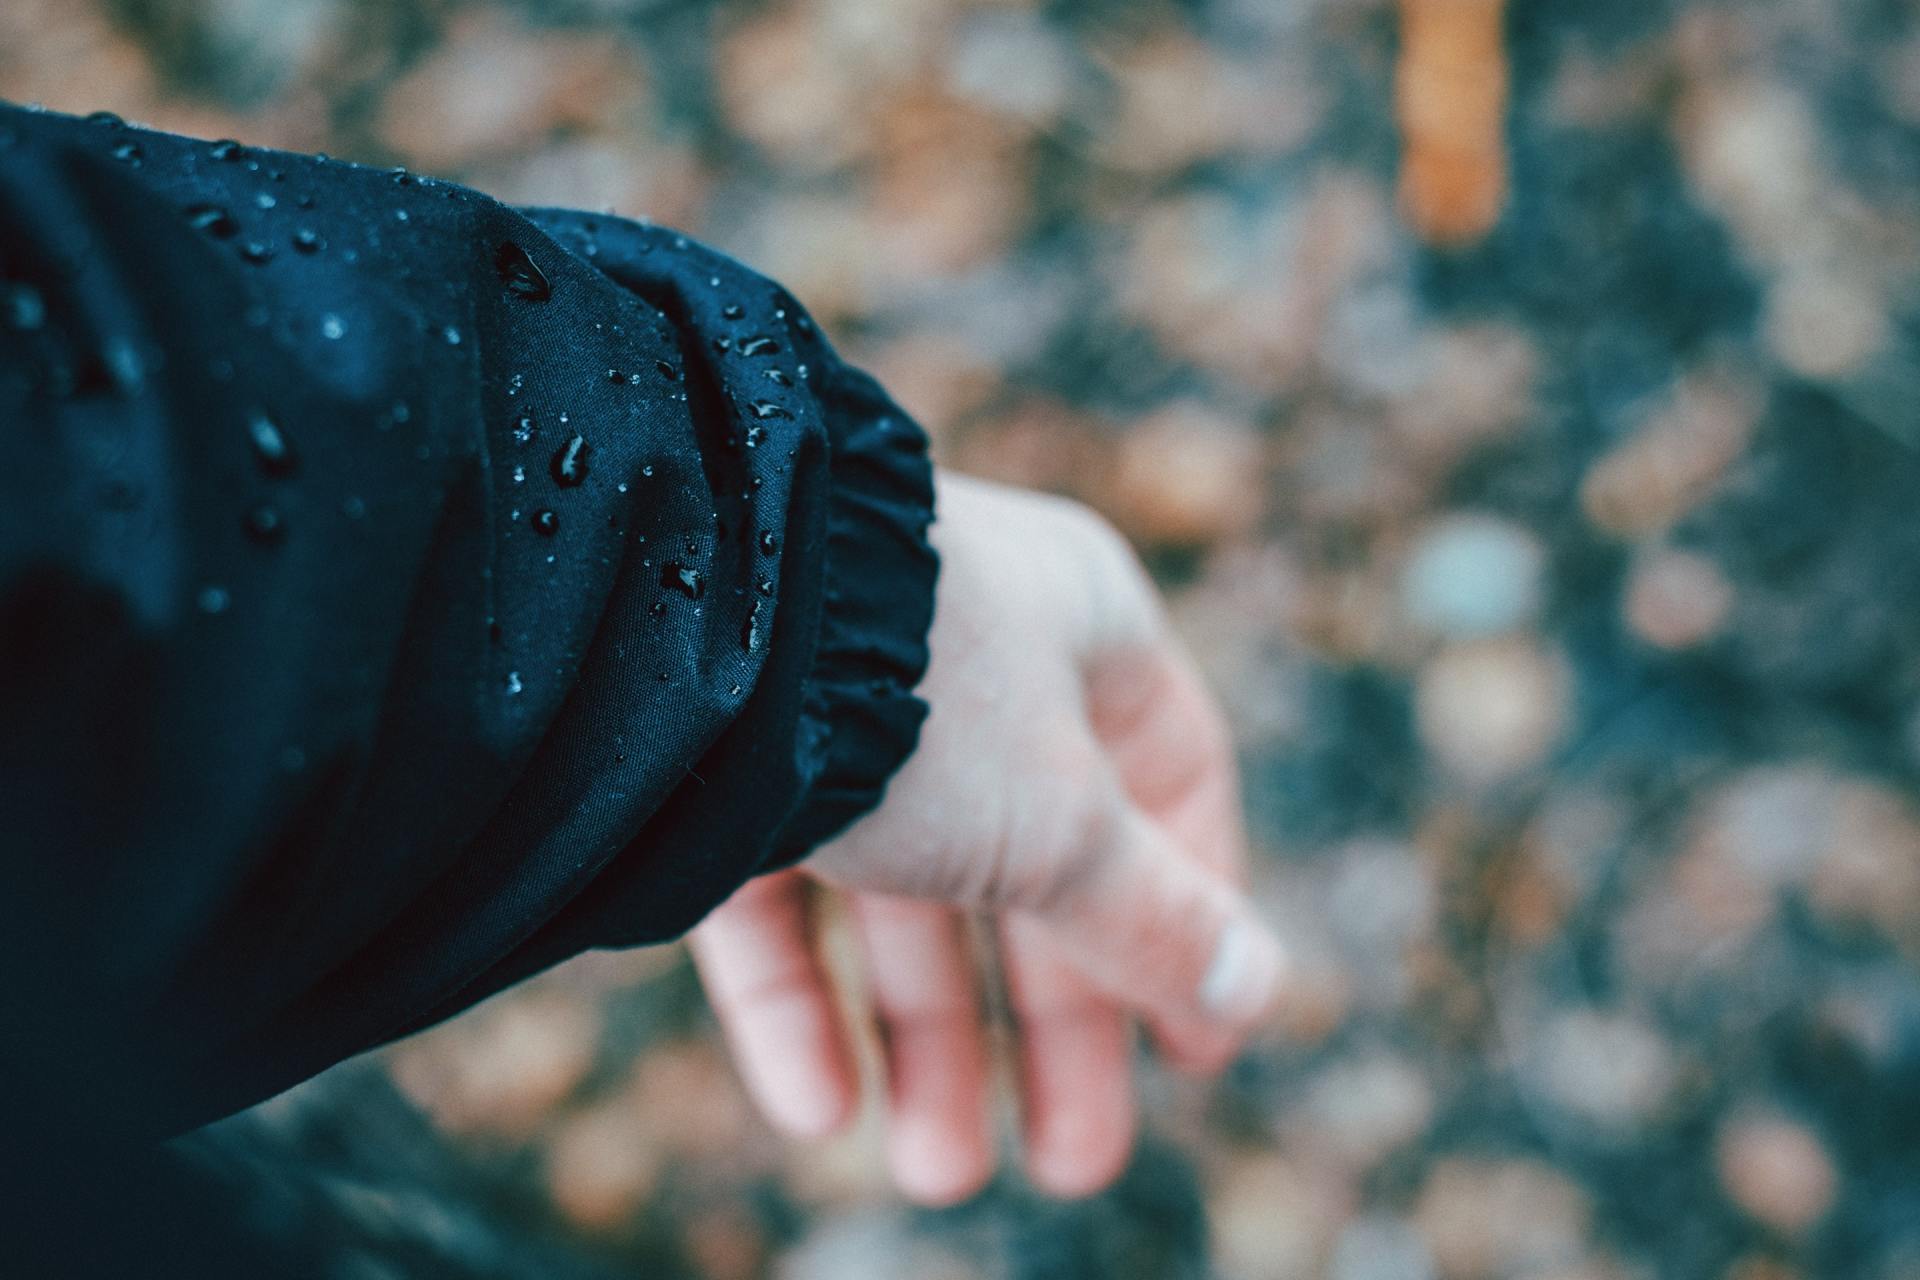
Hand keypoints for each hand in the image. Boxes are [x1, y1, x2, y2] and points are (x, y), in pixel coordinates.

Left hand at [690, 471, 1285, 1203]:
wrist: (691, 617)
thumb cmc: (924, 691)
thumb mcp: (1065, 821)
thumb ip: (1152, 914)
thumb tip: (1251, 987)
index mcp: (1080, 628)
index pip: (1170, 785)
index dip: (1189, 922)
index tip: (1191, 1056)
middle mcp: (962, 663)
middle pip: (1034, 869)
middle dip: (1051, 1029)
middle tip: (1074, 1164)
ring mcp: (834, 710)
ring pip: (899, 900)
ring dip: (924, 1042)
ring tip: (935, 1173)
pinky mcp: (721, 763)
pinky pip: (773, 898)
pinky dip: (799, 1003)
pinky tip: (818, 1109)